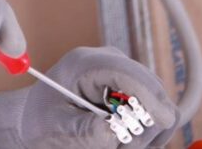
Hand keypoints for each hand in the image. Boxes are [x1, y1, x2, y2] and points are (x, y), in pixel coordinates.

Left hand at [0, 46, 179, 148]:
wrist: (41, 118)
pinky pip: (158, 113)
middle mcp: (109, 62)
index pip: (127, 72)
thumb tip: (116, 130)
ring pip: (160, 105)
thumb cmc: (44, 121)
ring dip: (146, 133)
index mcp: (84, 64)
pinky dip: (148, 133)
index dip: (148, 95)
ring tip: (117, 148)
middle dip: (144, 125)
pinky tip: (125, 144)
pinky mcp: (134, 89)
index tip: (161, 121)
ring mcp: (124, 73)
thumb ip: (86, 131)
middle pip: (151, 89)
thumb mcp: (57, 129)